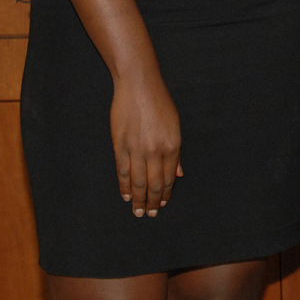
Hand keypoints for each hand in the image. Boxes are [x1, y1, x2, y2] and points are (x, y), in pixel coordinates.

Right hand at [110, 73, 182, 216]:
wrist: (139, 85)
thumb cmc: (160, 103)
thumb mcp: (175, 126)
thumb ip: (176, 152)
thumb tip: (178, 174)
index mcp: (172, 146)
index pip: (169, 178)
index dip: (166, 194)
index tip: (163, 204)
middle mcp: (155, 150)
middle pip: (154, 184)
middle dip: (153, 202)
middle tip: (150, 214)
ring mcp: (136, 149)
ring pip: (138, 182)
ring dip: (139, 199)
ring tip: (138, 212)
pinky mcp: (120, 145)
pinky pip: (122, 171)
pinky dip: (124, 186)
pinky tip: (127, 196)